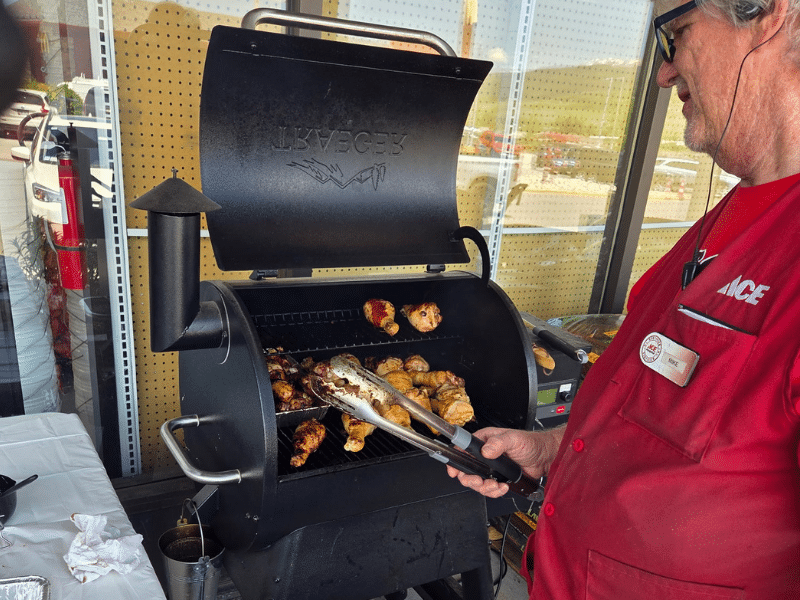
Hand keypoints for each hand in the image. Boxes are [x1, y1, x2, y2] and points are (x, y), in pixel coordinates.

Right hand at [446, 425, 564, 498]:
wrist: (544, 457)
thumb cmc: (530, 443)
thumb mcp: (513, 439)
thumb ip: (499, 443)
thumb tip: (486, 450)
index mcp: (484, 441)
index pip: (462, 451)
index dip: (456, 461)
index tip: (454, 470)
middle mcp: (484, 455)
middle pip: (466, 471)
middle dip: (471, 480)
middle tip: (480, 481)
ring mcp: (491, 469)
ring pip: (477, 483)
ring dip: (485, 488)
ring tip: (496, 485)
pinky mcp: (498, 479)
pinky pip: (490, 489)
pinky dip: (495, 491)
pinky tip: (503, 486)